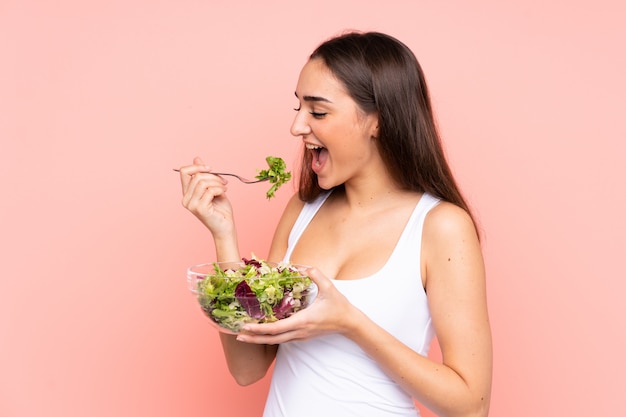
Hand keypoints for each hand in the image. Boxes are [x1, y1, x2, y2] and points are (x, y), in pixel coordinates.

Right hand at [178, 157, 234, 236]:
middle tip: (224, 182)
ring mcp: (191, 205)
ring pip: (203, 182)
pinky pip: (210, 191)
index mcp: (187, 193)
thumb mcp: (212, 187)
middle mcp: (186, 199)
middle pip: (197, 176)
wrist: (225, 227)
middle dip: (213, 176)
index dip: (197, 166)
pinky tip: (224, 193)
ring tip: (224, 188)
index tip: (210, 168)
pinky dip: (220, 189)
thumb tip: (197, 158)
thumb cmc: (220, 209)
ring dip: (218, 183)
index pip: (184, 171)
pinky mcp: (200, 209)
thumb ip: (204, 175)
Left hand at [235, 267, 359, 343]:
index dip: (260, 329)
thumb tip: (301, 266)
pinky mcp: (302, 336)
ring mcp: (301, 336)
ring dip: (260, 340)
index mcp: (304, 320)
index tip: (246, 327)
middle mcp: (300, 331)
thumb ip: (315, 274)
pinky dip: (270, 338)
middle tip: (237, 335)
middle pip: (272, 339)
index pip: (277, 328)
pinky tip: (261, 334)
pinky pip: (283, 339)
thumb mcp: (329, 287)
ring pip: (276, 341)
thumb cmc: (339, 306)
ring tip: (244, 336)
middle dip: (254, 338)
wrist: (350, 323)